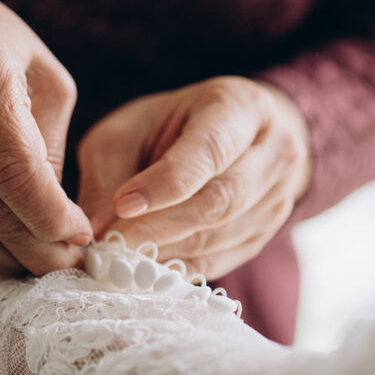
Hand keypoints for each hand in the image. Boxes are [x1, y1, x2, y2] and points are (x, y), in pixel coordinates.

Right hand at [0, 0, 91, 273]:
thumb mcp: (40, 74)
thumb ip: (47, 146)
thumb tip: (59, 224)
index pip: (13, 168)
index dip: (50, 216)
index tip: (82, 236)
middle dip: (34, 248)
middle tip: (72, 267)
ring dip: (3, 258)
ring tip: (42, 269)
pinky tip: (6, 252)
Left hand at [77, 76, 310, 279]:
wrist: (232, 134)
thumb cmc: (172, 125)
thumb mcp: (132, 127)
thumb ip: (109, 171)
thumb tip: (95, 230)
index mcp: (240, 107)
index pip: (209, 152)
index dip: (166, 184)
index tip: (122, 207)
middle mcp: (274, 150)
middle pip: (220, 200)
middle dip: (160, 227)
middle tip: (112, 244)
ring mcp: (279, 195)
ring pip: (221, 236)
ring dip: (165, 253)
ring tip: (121, 257)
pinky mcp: (268, 233)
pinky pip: (222, 259)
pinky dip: (179, 267)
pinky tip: (146, 267)